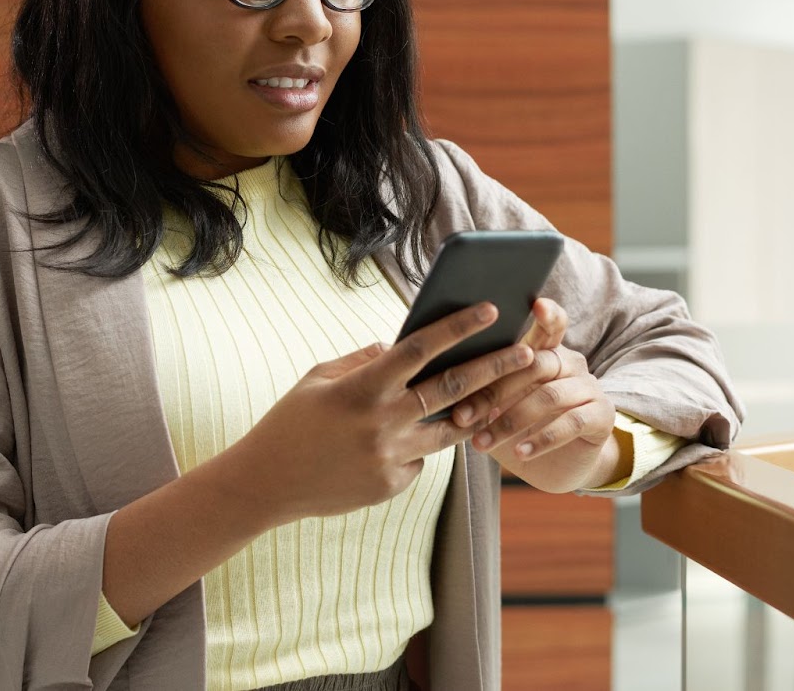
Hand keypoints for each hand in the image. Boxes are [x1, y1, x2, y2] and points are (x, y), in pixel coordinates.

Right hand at [229, 301, 535, 523]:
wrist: (266, 484)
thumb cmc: (290, 422)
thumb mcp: (319, 378)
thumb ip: (363, 360)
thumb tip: (400, 346)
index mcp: (362, 387)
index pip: (421, 348)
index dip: (458, 326)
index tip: (489, 309)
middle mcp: (382, 422)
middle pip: (453, 388)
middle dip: (495, 367)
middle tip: (527, 353)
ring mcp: (390, 457)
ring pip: (451, 429)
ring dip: (477, 409)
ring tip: (500, 394)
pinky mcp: (392, 484)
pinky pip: (421, 457)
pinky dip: (421, 443)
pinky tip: (409, 438)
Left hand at [450, 298, 622, 492]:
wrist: (556, 466)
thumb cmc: (518, 427)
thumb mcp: (495, 406)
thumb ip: (480, 387)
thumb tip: (437, 377)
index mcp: (546, 352)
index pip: (551, 324)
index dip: (548, 313)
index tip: (536, 304)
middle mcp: (571, 363)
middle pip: (535, 363)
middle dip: (494, 390)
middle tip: (462, 414)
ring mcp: (589, 388)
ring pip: (549, 396)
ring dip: (511, 421)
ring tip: (482, 442)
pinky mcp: (601, 416)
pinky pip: (572, 423)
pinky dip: (542, 439)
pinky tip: (521, 453)